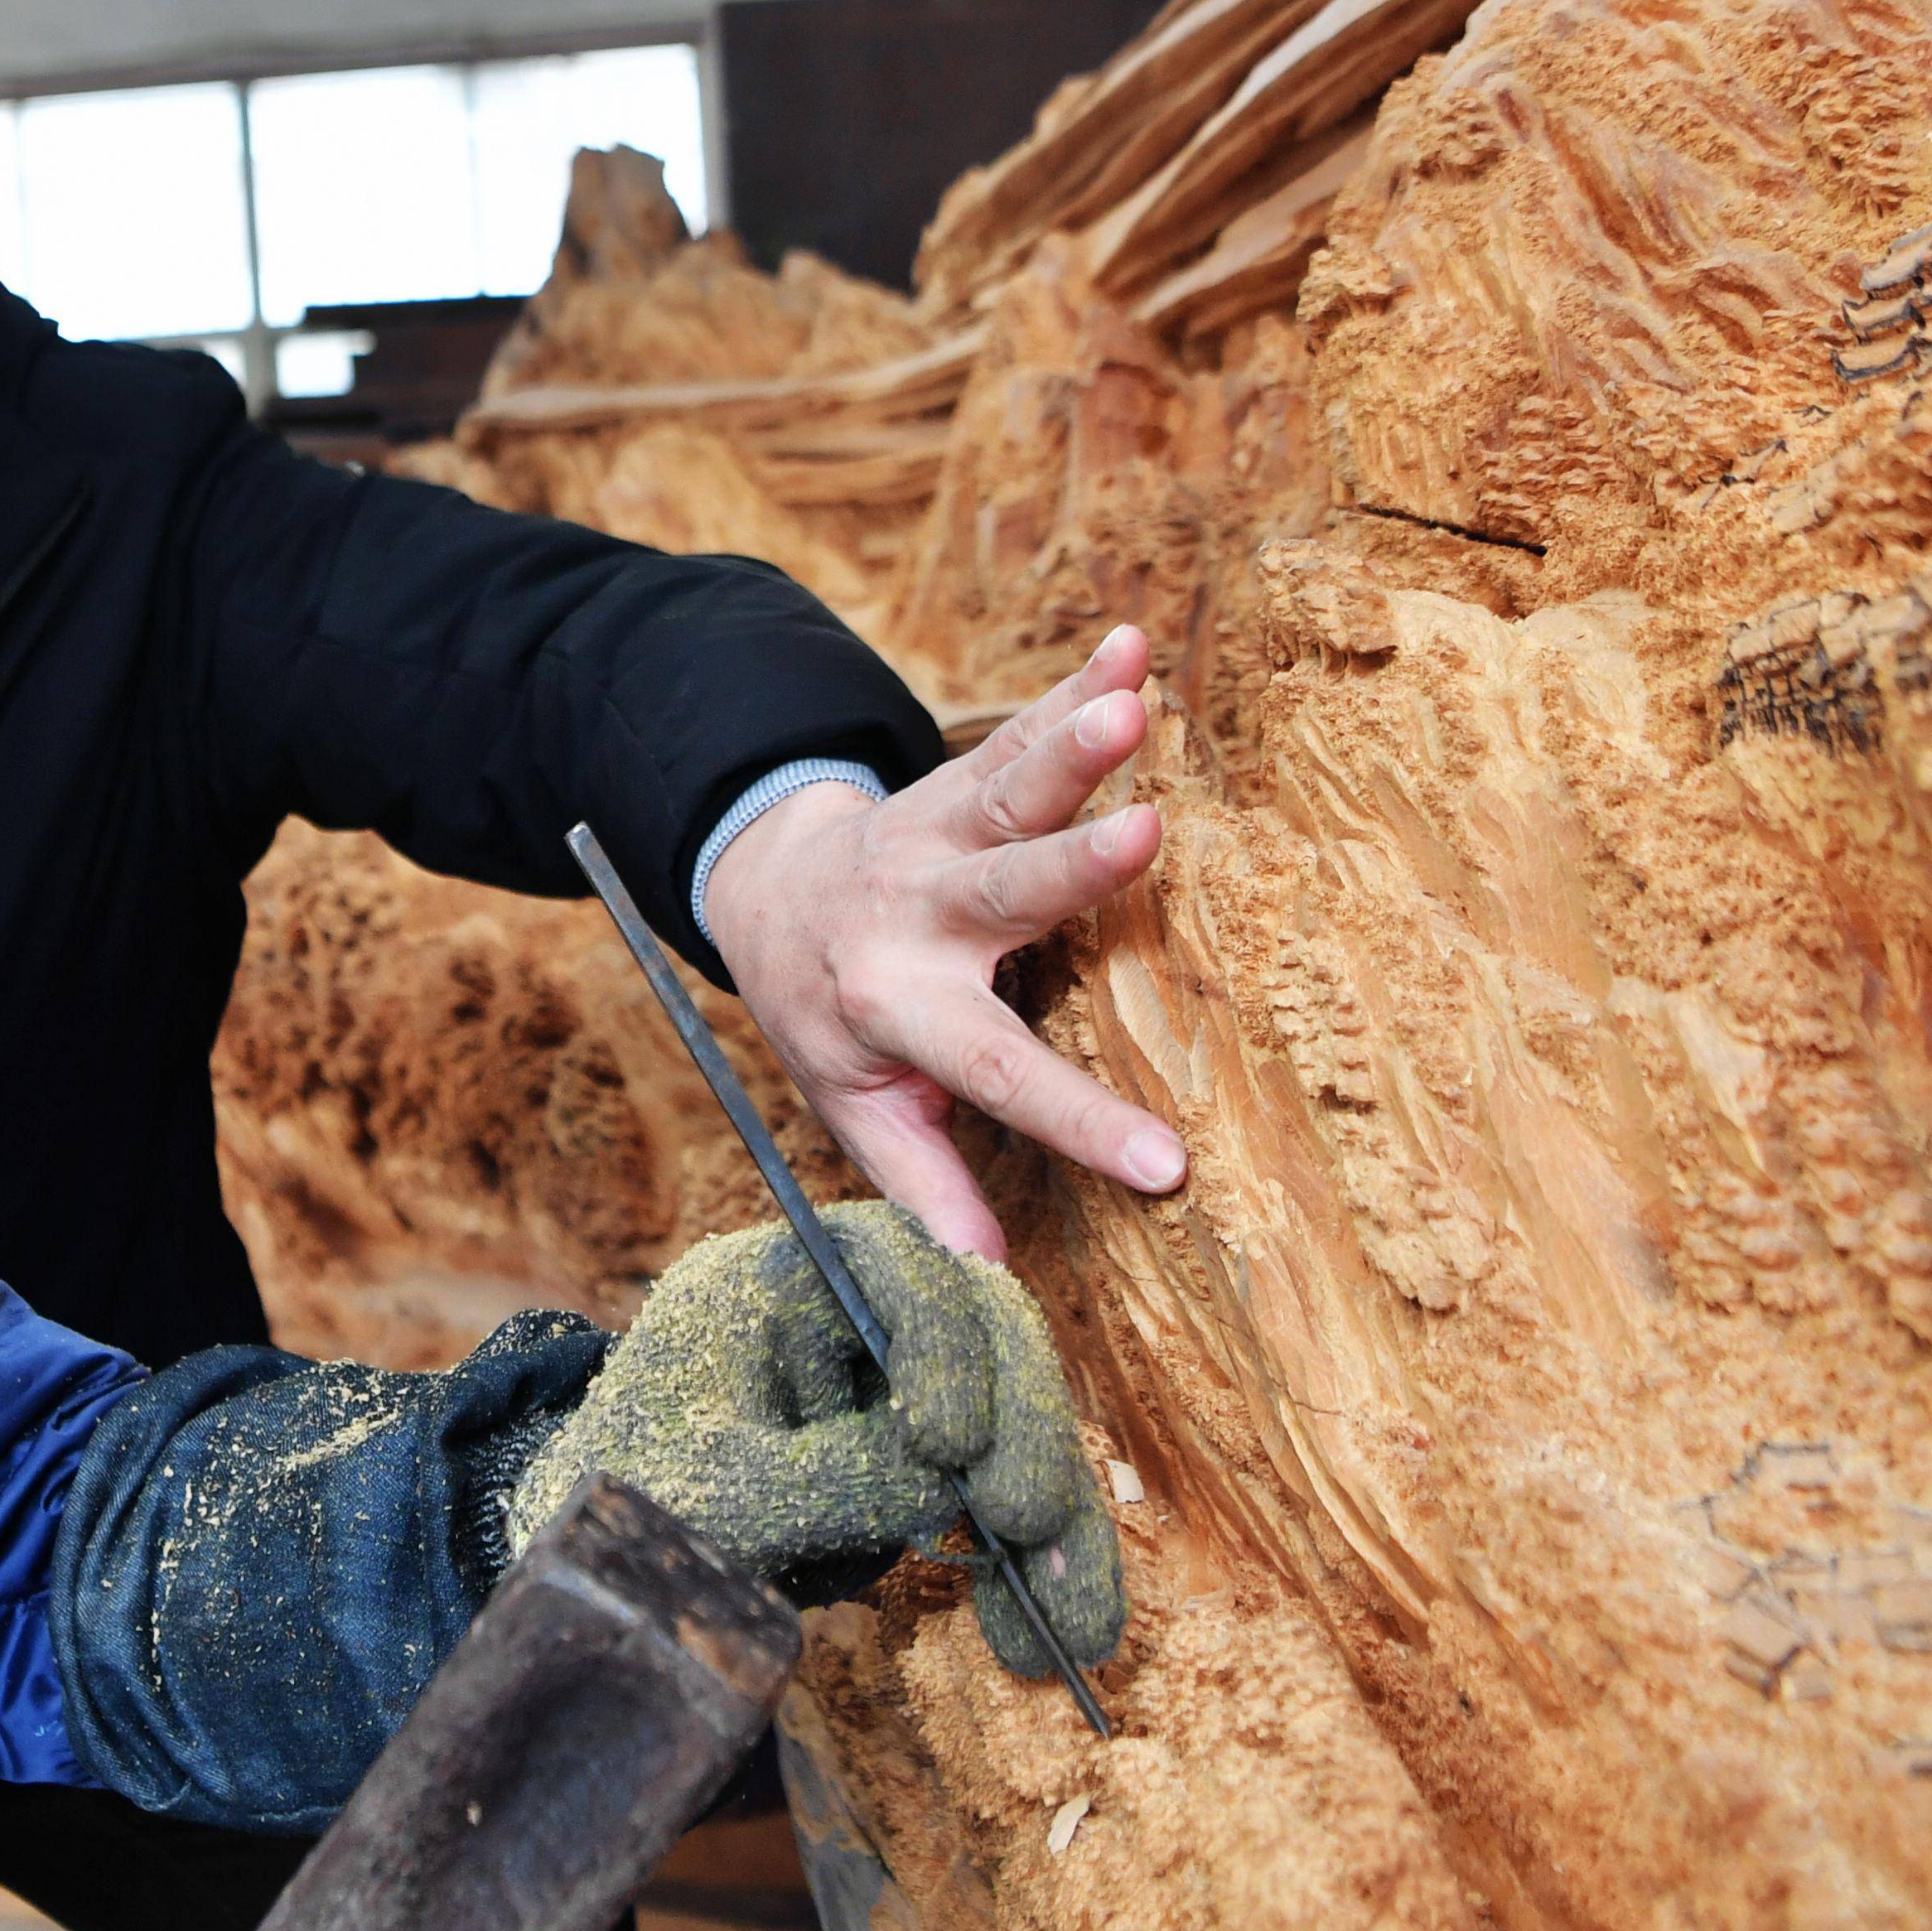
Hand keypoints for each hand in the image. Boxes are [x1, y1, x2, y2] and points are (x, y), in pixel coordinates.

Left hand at [505, 1201, 1121, 1676]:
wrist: (605, 1557)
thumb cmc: (633, 1499)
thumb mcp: (714, 1490)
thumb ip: (827, 1478)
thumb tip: (949, 1490)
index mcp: (783, 1274)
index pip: (895, 1264)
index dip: (940, 1344)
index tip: (944, 1444)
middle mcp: (857, 1314)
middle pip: (981, 1336)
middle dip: (1022, 1434)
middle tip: (1032, 1523)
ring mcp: (895, 1384)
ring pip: (1008, 1425)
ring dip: (1053, 1523)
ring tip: (1075, 1629)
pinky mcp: (919, 1457)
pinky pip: (995, 1493)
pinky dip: (1027, 1563)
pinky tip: (1056, 1633)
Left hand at [701, 627, 1184, 1262]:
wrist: (764, 899)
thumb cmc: (831, 1016)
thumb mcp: (854, 1108)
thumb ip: (921, 1183)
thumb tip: (982, 1284)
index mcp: (897, 1009)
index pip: (997, 1078)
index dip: (1079, 1125)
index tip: (1167, 1166)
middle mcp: (915, 915)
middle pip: (1001, 892)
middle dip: (1071, 866)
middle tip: (1142, 836)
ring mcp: (935, 836)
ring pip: (1007, 791)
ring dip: (1070, 743)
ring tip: (1133, 703)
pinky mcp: (959, 780)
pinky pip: (1021, 730)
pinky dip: (1075, 684)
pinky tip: (1131, 646)